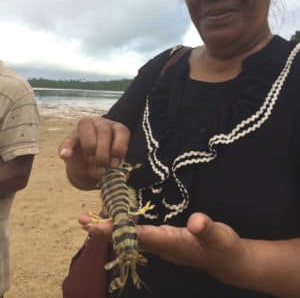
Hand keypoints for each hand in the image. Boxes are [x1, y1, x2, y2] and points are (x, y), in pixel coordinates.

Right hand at [58, 116, 129, 184]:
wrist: (87, 170)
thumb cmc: (105, 163)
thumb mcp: (113, 164)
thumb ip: (113, 165)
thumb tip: (111, 172)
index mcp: (116, 130)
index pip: (122, 132)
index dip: (120, 147)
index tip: (115, 163)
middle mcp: (101, 125)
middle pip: (104, 130)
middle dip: (103, 150)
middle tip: (102, 166)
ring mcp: (84, 129)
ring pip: (85, 126)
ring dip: (89, 145)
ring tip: (90, 160)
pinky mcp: (69, 139)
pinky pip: (67, 140)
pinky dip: (66, 148)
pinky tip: (66, 156)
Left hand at [79, 212, 246, 281]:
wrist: (226, 261)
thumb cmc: (224, 247)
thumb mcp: (221, 237)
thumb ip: (208, 229)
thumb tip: (197, 221)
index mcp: (171, 242)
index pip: (140, 236)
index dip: (118, 231)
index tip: (97, 226)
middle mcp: (161, 245)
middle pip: (128, 238)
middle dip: (105, 230)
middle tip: (82, 221)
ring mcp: (161, 243)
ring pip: (131, 236)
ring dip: (111, 228)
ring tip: (91, 219)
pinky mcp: (163, 239)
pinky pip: (138, 234)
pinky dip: (124, 226)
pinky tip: (117, 219)